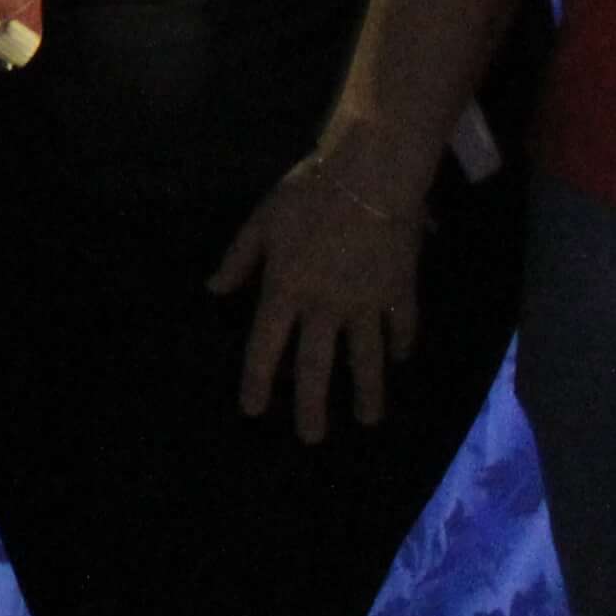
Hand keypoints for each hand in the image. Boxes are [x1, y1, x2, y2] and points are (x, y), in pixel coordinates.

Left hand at [209, 157, 426, 442]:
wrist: (370, 176)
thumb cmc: (307, 193)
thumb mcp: (261, 222)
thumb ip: (239, 260)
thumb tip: (214, 290)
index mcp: (285, 290)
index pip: (266, 347)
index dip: (258, 381)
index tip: (254, 410)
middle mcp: (324, 307)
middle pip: (317, 367)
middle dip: (313, 407)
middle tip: (313, 439)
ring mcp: (366, 304)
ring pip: (366, 360)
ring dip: (367, 393)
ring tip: (368, 420)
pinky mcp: (400, 292)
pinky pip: (402, 328)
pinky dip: (401, 346)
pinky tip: (399, 360)